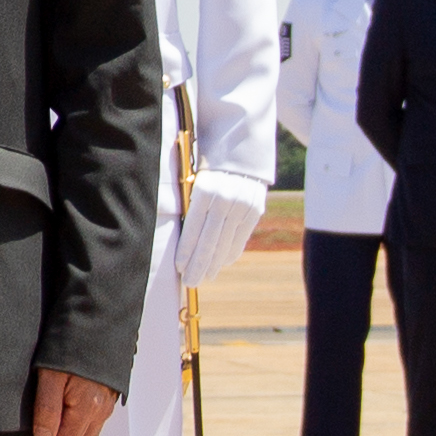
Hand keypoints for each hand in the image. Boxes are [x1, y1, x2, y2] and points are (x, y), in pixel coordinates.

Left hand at [173, 166, 270, 288]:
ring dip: (214, 264)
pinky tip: (221, 264)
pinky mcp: (255, 210)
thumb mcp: (195, 182)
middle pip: (210, 240)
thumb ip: (192, 207)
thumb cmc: (208, 170)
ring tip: (204, 277)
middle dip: (199, 264)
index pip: (194, 228)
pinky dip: (230, 253)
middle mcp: (225, 198)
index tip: (179, 268)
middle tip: (190, 282)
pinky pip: (241, 237)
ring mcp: (243, 205)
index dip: (186, 251)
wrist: (240, 152)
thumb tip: (185, 242)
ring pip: (226, 242)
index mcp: (205, 190)